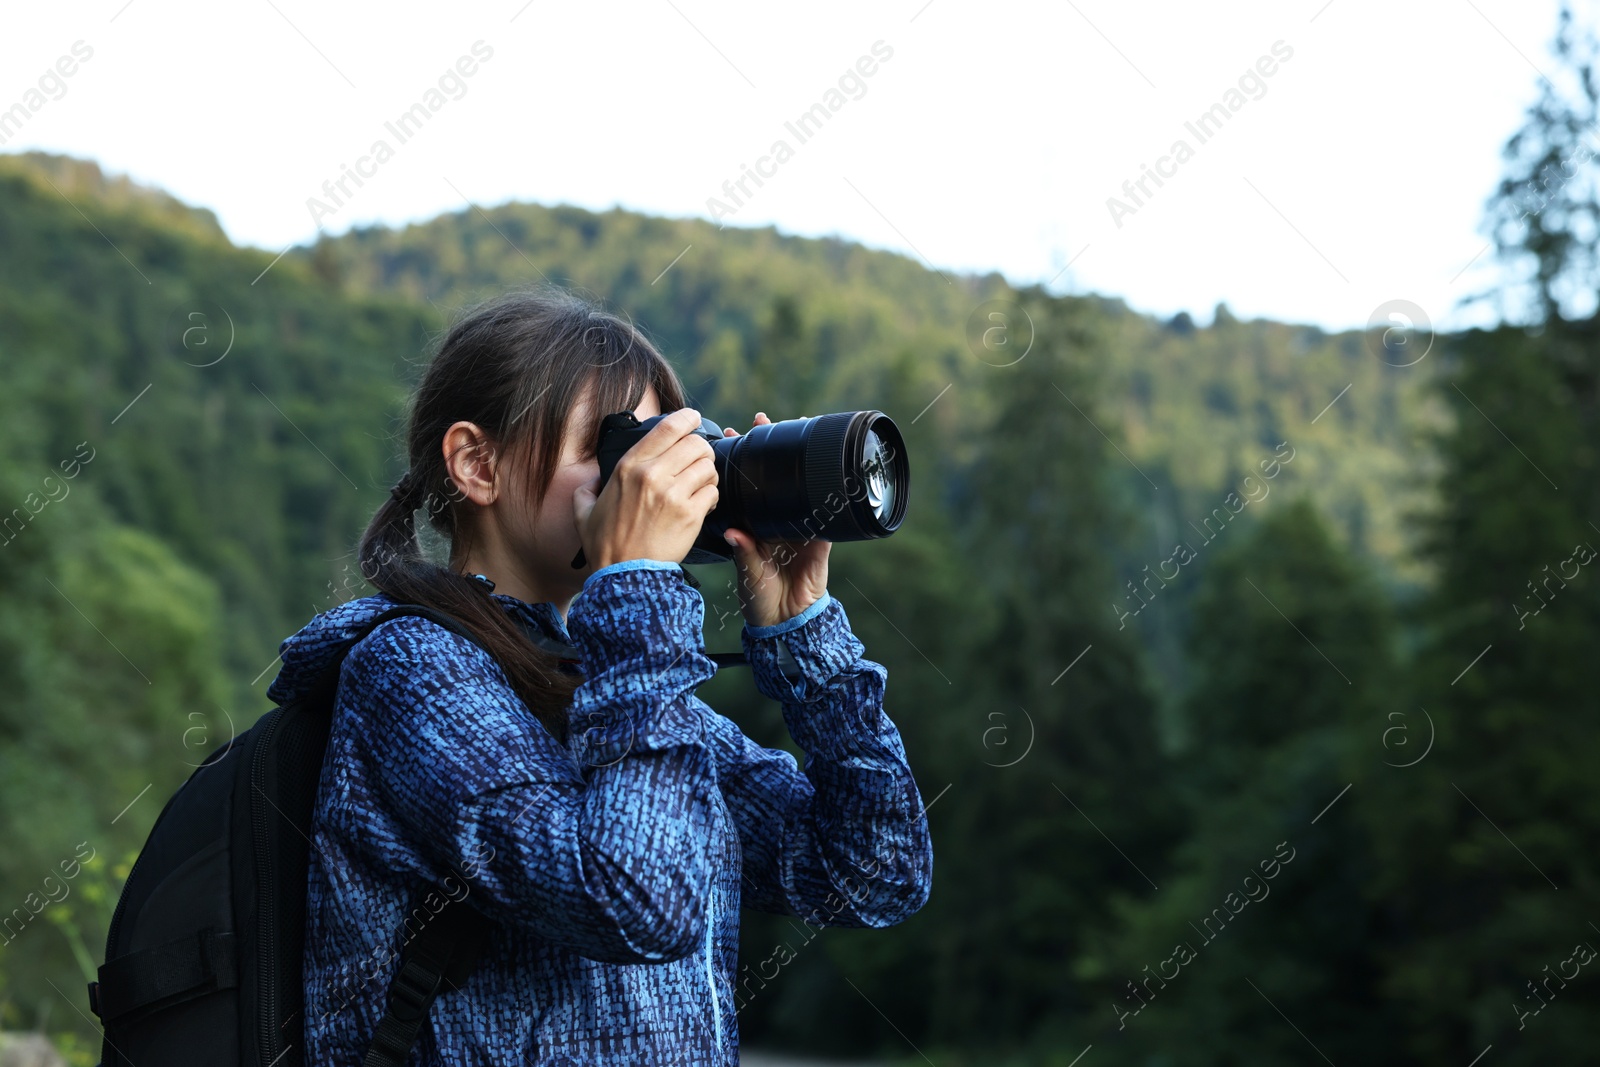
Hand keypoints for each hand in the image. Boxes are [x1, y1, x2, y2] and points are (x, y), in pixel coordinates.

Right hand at [574, 407, 718, 569]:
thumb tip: (592, 481)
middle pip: (696, 443)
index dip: (688, 418)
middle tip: (699, 462)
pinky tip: (703, 505)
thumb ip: (587, 489)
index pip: (667, 427)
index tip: (695, 419)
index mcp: (629, 466)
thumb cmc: (605, 545)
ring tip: (700, 486)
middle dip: (703, 451)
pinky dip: (712, 497)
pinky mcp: (689, 514)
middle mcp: (652, 475)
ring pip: (708, 467)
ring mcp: (672, 494)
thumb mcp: (584, 511)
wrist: (624, 577)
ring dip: (709, 474)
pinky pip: (713, 492)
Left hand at [721, 412, 831, 628]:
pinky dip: (827, 496)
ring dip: (799, 460)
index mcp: (756, 524)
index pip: (748, 484)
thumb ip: (744, 550)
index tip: (731, 434)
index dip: (742, 460)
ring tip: (797, 431)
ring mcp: (800, 526)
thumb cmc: (759, 596)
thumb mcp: (747, 570)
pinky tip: (825, 473)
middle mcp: (777, 520)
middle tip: (763, 419)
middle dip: (770, 446)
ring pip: (801, 486)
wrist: (785, 621)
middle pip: (775, 476)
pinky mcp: (821, 540)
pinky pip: (826, 515)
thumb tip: (733, 531)